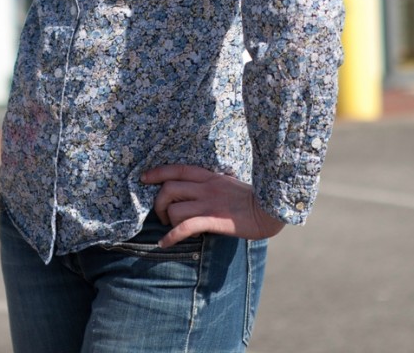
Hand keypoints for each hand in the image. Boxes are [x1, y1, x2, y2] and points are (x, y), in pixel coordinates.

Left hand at [140, 164, 286, 247]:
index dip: (157, 172)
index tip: (144, 178)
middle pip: (169, 188)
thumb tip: (193, 192)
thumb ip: (209, 185)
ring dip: (167, 220)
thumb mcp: (226, 183)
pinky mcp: (214, 220)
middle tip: (163, 214)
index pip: (177, 169)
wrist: (269, 209)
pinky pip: (186, 227)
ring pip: (175, 208)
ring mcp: (209, 204)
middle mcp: (205, 187)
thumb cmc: (249, 198)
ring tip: (171, 228)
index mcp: (209, 176)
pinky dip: (172, 236)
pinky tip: (165, 243)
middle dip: (159, 202)